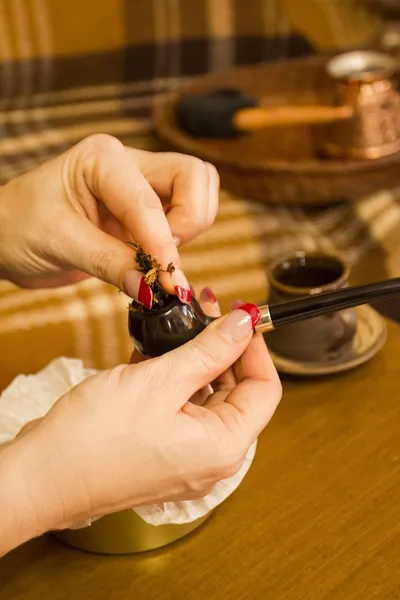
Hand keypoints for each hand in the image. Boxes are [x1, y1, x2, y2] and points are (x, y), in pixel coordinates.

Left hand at [0, 135, 218, 304]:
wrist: (6, 236)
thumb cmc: (19, 227)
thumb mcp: (60, 244)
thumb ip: (111, 264)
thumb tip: (154, 290)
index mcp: (102, 158)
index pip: (148, 199)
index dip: (163, 242)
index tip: (169, 282)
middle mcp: (128, 164)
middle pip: (194, 176)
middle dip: (191, 220)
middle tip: (163, 258)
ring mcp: (140, 185)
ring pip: (199, 193)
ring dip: (190, 229)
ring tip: (155, 257)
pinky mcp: (145, 211)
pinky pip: (184, 217)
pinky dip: (182, 241)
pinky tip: (155, 260)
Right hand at [0, 302, 280, 554]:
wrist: (42, 475)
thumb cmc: (95, 439)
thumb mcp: (160, 382)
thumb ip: (208, 351)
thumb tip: (243, 325)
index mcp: (223, 446)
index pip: (264, 389)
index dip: (255, 348)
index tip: (240, 316)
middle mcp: (210, 456)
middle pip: (237, 392)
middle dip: (224, 348)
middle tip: (205, 310)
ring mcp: (184, 455)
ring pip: (205, 396)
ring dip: (196, 359)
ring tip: (179, 325)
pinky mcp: (160, 449)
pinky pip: (180, 407)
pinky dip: (173, 379)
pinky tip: (157, 352)